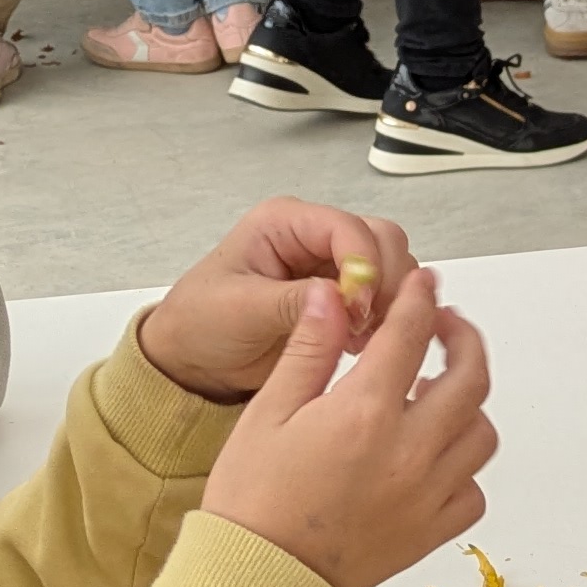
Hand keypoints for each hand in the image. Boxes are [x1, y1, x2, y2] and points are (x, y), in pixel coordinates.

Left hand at [137, 199, 419, 406]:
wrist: (194, 362)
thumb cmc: (201, 324)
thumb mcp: (239, 310)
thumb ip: (289, 300)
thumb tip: (339, 294)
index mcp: (284, 223)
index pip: (347, 227)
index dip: (364, 264)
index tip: (357, 307)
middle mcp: (314, 238)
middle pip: (382, 239)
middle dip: (384, 281)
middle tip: (364, 323)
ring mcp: (332, 266)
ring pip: (391, 267)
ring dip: (388, 301)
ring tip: (360, 336)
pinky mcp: (343, 298)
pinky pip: (385, 298)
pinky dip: (384, 319)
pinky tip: (358, 343)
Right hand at [197, 268, 494, 586]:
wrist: (257, 578)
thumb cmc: (252, 500)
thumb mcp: (268, 411)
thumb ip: (310, 350)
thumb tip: (334, 296)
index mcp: (365, 413)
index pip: (411, 334)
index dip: (421, 299)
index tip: (423, 284)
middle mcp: (408, 452)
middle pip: (470, 378)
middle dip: (463, 339)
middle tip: (445, 326)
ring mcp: (426, 495)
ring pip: (479, 433)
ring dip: (467, 403)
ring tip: (437, 391)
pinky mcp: (428, 532)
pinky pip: (473, 491)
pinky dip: (464, 467)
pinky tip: (434, 455)